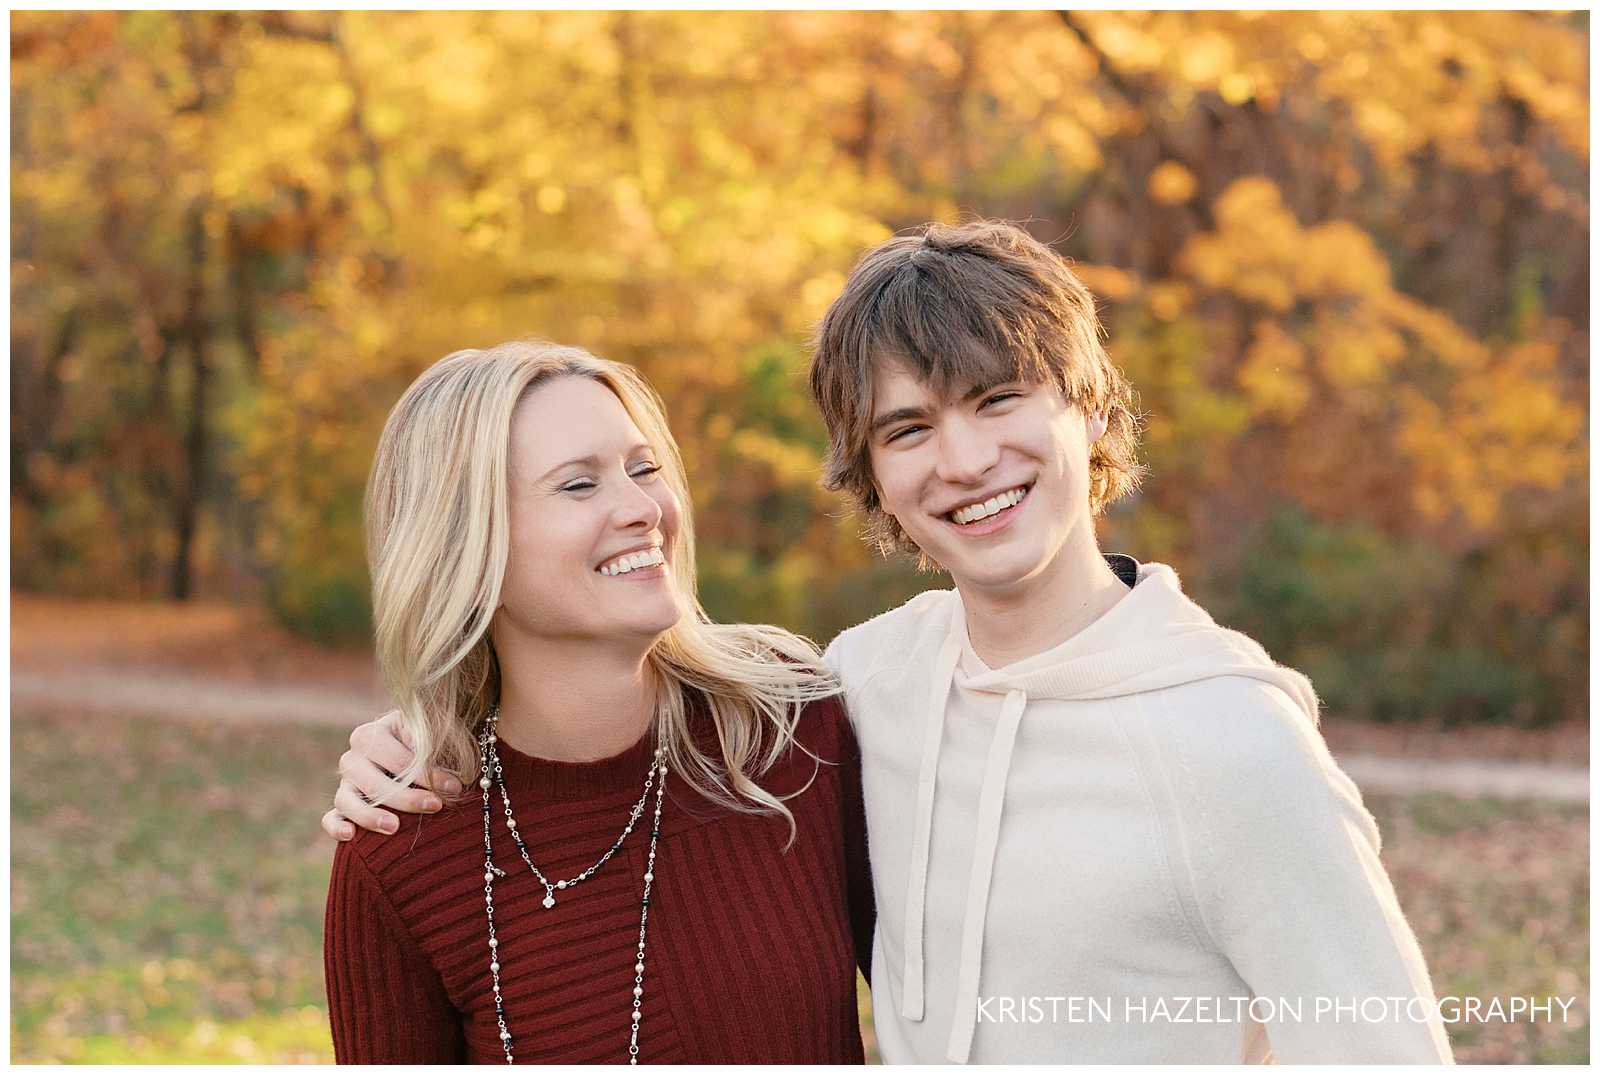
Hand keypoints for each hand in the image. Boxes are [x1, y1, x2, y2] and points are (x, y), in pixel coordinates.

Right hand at [320, 709, 464, 840]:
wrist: (415, 757)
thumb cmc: (428, 744)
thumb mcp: (430, 734)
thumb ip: (428, 739)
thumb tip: (423, 746)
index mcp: (373, 734)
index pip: (398, 758)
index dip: (426, 773)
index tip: (453, 786)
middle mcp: (354, 757)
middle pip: (373, 781)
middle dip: (407, 796)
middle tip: (436, 805)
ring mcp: (345, 783)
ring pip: (347, 800)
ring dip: (369, 815)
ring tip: (394, 827)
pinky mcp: (341, 807)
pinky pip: (330, 818)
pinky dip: (336, 826)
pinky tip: (350, 835)